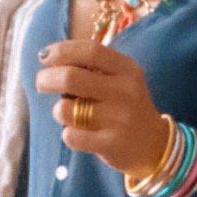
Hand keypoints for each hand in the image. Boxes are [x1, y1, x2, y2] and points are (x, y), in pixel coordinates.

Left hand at [35, 39, 168, 180]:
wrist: (154, 145)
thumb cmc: (125, 106)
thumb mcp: (120, 79)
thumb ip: (92, 66)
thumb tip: (48, 57)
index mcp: (127, 69)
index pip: (90, 51)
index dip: (62, 51)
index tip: (44, 56)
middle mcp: (125, 91)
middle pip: (71, 77)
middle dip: (46, 78)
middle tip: (41, 83)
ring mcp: (119, 119)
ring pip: (65, 109)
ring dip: (59, 110)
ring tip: (69, 114)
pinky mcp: (111, 144)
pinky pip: (70, 135)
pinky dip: (68, 134)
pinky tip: (81, 134)